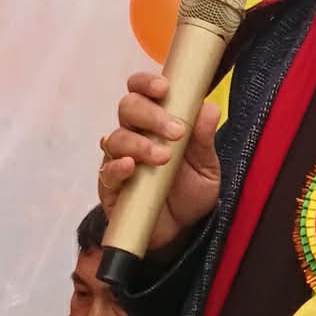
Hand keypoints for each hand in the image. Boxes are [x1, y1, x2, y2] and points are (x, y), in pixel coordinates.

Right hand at [98, 73, 220, 252]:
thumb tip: (210, 107)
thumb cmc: (190, 191)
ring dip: (140, 143)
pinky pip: (106, 171)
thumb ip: (204, 139)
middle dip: (151, 114)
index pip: (142, 91)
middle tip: (175, 131)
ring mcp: (119, 160)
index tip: (164, 87)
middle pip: (128, 108)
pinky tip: (131, 167)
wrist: (181, 231)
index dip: (147, 83)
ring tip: (163, 157)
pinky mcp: (110, 187)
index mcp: (155, 122)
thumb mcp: (206, 166)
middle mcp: (134, 135)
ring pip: (117, 138)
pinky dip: (117, 167)